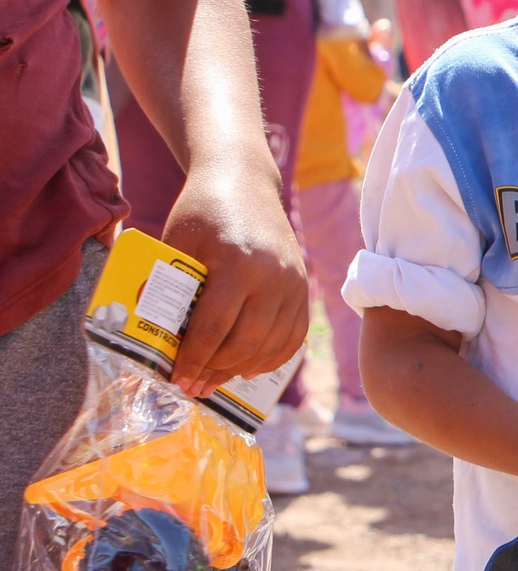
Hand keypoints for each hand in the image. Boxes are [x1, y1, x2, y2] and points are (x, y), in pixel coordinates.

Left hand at [162, 162, 310, 397]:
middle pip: (246, 342)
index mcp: (238, 263)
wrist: (244, 182)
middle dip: (216, 371)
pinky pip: (293, 336)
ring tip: (216, 381)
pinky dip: (273, 357)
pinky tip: (250, 368)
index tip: (177, 379)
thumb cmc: (201, 212)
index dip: (194, 359)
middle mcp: (273, 276)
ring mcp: (294, 283)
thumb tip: (160, 341)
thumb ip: (172, 289)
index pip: (215, 327)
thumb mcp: (178, 245)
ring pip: (271, 344)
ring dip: (241, 369)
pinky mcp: (303, 287)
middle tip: (193, 387)